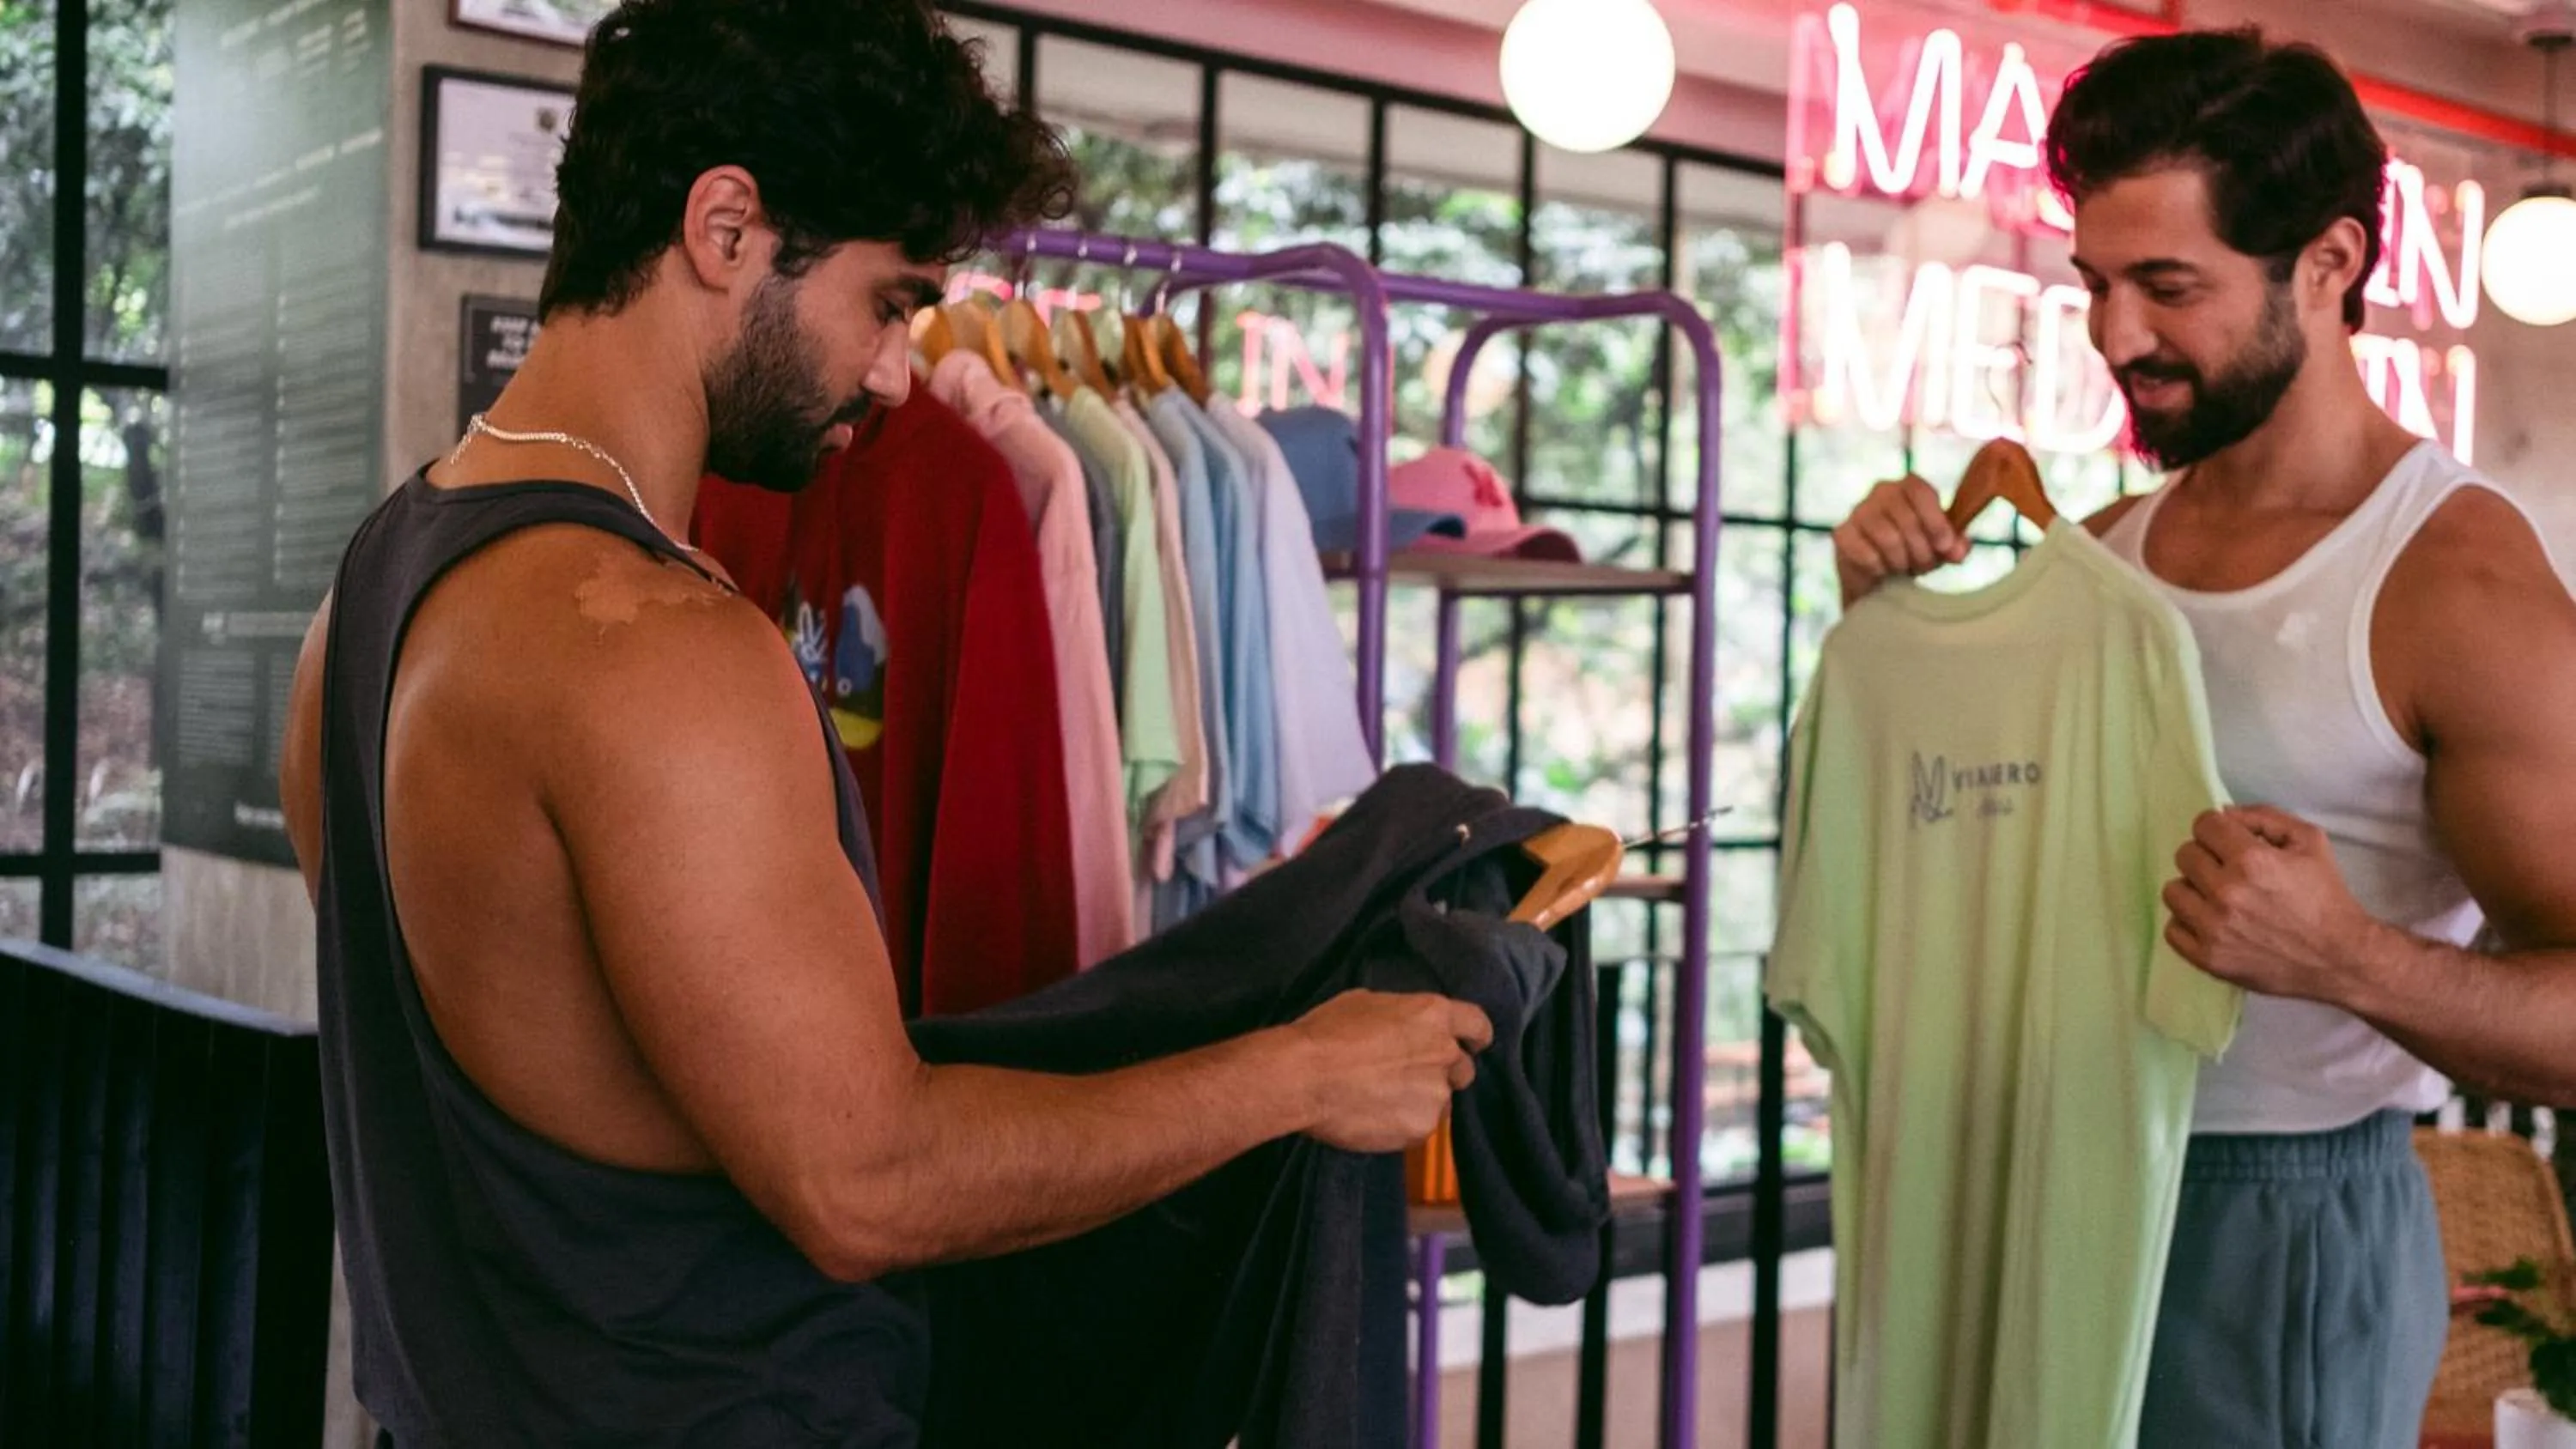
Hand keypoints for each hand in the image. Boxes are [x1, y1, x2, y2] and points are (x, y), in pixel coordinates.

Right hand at [1290, 990, 1493, 1153]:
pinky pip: (1420, 1126)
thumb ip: (1401, 1016)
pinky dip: (1404, 1123)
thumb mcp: (1367, 1003)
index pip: (1478, 1025)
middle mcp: (1445, 1054)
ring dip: (1422, 1100)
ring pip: (1440, 1101)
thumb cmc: (1327, 1032)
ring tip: (1384, 1100)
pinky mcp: (1421, 1129)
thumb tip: (1404, 1027)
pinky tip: (1375, 1117)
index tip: (1471, 1045)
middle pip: (1464, 1069)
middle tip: (1411, 1076)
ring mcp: (1436, 1095)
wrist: (1304, 1077)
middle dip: (1446, 1073)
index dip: (1475, 1038)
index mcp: (1434, 1016)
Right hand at [1831, 476, 1969, 605]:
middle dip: (1921, 551)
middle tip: (1923, 566)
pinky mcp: (1841, 534)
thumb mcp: (1940, 549)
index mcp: (1909, 486)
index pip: (1920, 491)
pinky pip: (1867, 554)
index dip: (1935, 521)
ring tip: (1903, 568)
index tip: (1944, 547)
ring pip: (1888, 538)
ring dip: (1901, 561)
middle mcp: (1882, 491)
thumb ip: (1955, 546)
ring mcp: (1858, 511)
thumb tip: (1957, 551)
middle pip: (1907, 519)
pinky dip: (1880, 568)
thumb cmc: (1913, 551)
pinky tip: (1882, 571)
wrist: (1877, 575)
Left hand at [2164, 806, 2382, 1003]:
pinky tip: (2213, 922)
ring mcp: (2213, 928)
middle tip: (2229, 871)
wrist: (2340, 958)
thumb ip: (2264, 817)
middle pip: (2185, 855)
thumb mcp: (2309, 841)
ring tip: (2219, 898)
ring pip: (2173, 891)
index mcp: (2251, 861)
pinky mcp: (2207, 958)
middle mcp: (2226, 893)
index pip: (2204, 825)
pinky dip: (2189, 923)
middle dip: (2207, 856)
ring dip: (2194, 890)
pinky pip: (2172, 929)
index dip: (2219, 829)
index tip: (2230, 842)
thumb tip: (2222, 812)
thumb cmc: (2326, 896)